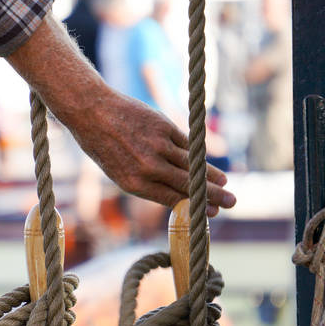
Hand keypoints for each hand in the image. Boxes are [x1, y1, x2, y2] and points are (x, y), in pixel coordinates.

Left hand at [6, 16, 236, 215]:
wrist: (92, 112)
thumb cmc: (104, 146)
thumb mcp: (119, 171)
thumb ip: (147, 182)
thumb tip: (176, 193)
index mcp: (134, 183)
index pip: (172, 199)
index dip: (195, 207)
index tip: (212, 213)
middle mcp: (148, 167)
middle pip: (188, 185)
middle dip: (212, 195)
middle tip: (232, 202)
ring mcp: (157, 146)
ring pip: (192, 164)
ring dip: (212, 175)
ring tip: (226, 184)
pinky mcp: (163, 127)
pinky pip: (186, 144)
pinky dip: (199, 154)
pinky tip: (208, 160)